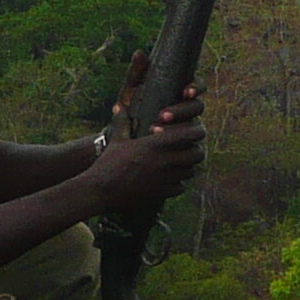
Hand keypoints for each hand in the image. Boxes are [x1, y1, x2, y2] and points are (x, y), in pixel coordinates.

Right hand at [91, 79, 204, 217]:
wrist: (101, 189)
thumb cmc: (108, 162)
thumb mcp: (117, 140)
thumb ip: (123, 121)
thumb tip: (120, 106)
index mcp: (155, 144)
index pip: (189, 134)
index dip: (194, 131)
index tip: (191, 131)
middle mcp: (164, 160)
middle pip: (197, 154)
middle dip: (194, 150)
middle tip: (187, 148)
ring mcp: (165, 178)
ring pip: (191, 171)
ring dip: (187, 166)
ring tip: (179, 163)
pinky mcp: (162, 193)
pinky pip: (181, 187)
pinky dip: (178, 183)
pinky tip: (170, 179)